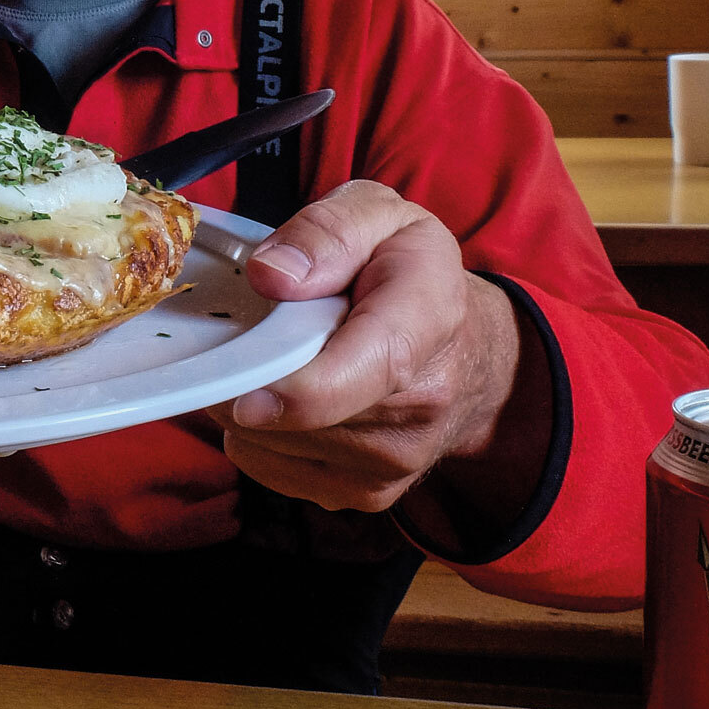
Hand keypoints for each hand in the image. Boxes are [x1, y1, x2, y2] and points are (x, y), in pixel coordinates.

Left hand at [203, 180, 527, 515]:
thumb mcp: (379, 215)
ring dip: (248, 401)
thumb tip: (271, 275)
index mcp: (426, 320)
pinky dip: (256, 432)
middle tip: (253, 329)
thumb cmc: (407, 271)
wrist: (465, 348)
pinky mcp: (364, 493)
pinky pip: (267, 467)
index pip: (370, 370)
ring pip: (270, 444)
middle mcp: (419, 405)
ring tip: (278, 357)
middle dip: (249, 371)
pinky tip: (281, 395)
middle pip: (299, 414)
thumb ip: (327, 232)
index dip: (300, 391)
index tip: (244, 392)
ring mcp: (393, 461)